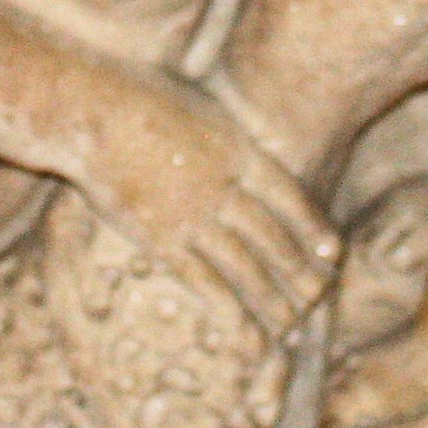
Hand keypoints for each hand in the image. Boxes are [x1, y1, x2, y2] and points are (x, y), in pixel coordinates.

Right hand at [65, 62, 339, 347]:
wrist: (95, 111)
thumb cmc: (141, 95)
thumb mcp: (201, 104)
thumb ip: (225, 131)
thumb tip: (243, 139)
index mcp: (238, 151)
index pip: (289, 197)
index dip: (312, 227)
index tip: (332, 252)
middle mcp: (223, 187)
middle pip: (271, 237)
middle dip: (298, 270)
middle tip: (318, 296)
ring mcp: (192, 215)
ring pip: (243, 266)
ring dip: (270, 299)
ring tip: (289, 326)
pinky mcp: (159, 239)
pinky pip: (202, 281)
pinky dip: (227, 310)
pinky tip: (243, 333)